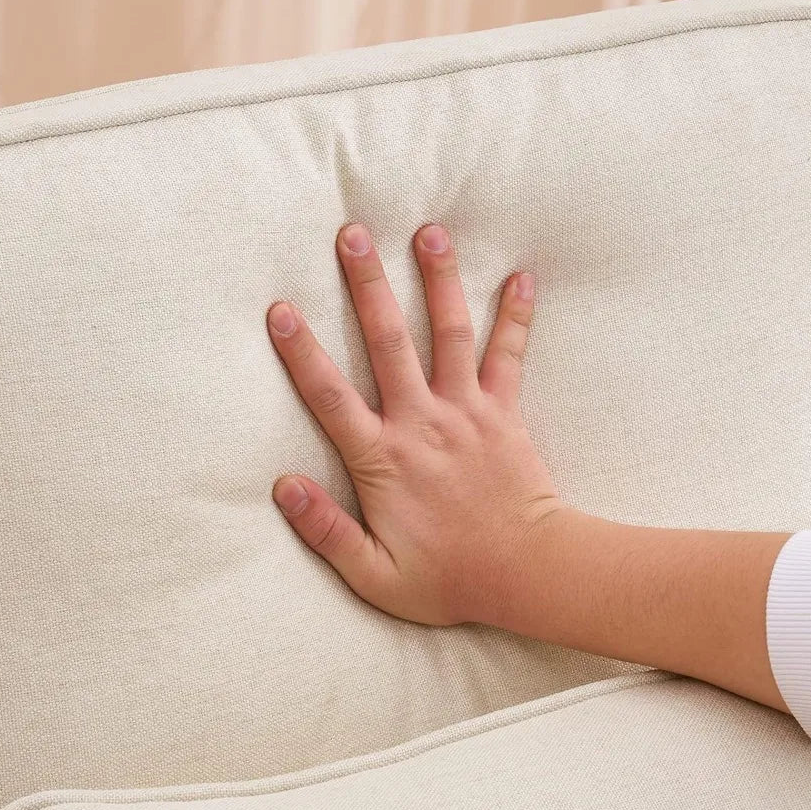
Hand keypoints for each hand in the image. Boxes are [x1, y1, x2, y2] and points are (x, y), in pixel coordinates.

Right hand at [267, 222, 561, 626]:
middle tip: (354, 234)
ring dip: (438, 281)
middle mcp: (422, 422)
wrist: (528, 572)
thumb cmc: (449, 578)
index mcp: (382, 459)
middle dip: (368, 285)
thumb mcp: (374, 574)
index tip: (281, 308)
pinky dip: (516, 317)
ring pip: (448, 334)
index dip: (302, 352)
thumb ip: (325, 530)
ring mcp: (466, 411)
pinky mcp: (504, 413)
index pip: (330, 396)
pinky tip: (521, 277)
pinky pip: (509, 356)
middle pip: (388, 342)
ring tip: (429, 232)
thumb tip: (281, 486)